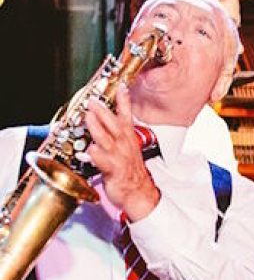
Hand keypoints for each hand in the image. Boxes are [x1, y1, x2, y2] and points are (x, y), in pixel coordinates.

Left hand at [84, 84, 159, 220]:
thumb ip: (116, 136)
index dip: (125, 101)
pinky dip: (94, 155)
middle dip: (103, 112)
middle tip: (93, 101)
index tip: (122, 86)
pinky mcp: (113, 171)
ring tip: (88, 117)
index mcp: (128, 139)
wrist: (139, 193)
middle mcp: (124, 146)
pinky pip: (102, 161)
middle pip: (114, 125)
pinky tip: (87, 151)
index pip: (127, 116)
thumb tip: (105, 125)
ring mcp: (118, 157)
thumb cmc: (130, 171)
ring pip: (107, 140)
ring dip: (97, 128)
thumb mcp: (127, 149)